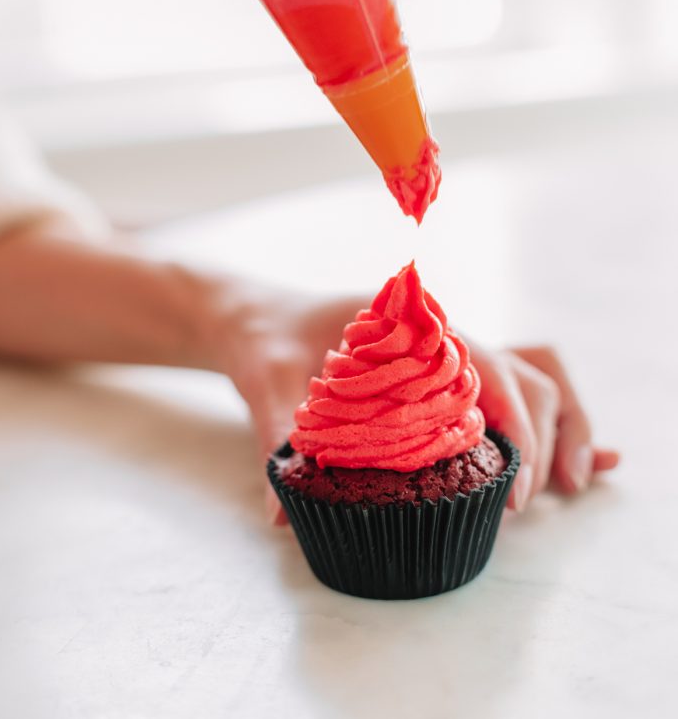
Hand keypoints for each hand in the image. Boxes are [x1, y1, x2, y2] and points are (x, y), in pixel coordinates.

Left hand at [220, 289, 618, 522]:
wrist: (256, 315)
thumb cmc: (266, 339)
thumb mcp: (267, 380)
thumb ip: (277, 437)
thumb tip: (281, 517)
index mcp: (406, 326)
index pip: (483, 365)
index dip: (512, 421)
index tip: (518, 480)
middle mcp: (436, 337)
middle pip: (518, 373)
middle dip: (543, 432)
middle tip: (529, 501)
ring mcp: (442, 355)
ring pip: (524, 377)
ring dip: (555, 424)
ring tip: (570, 482)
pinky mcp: (436, 377)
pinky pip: (502, 393)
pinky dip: (540, 422)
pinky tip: (576, 463)